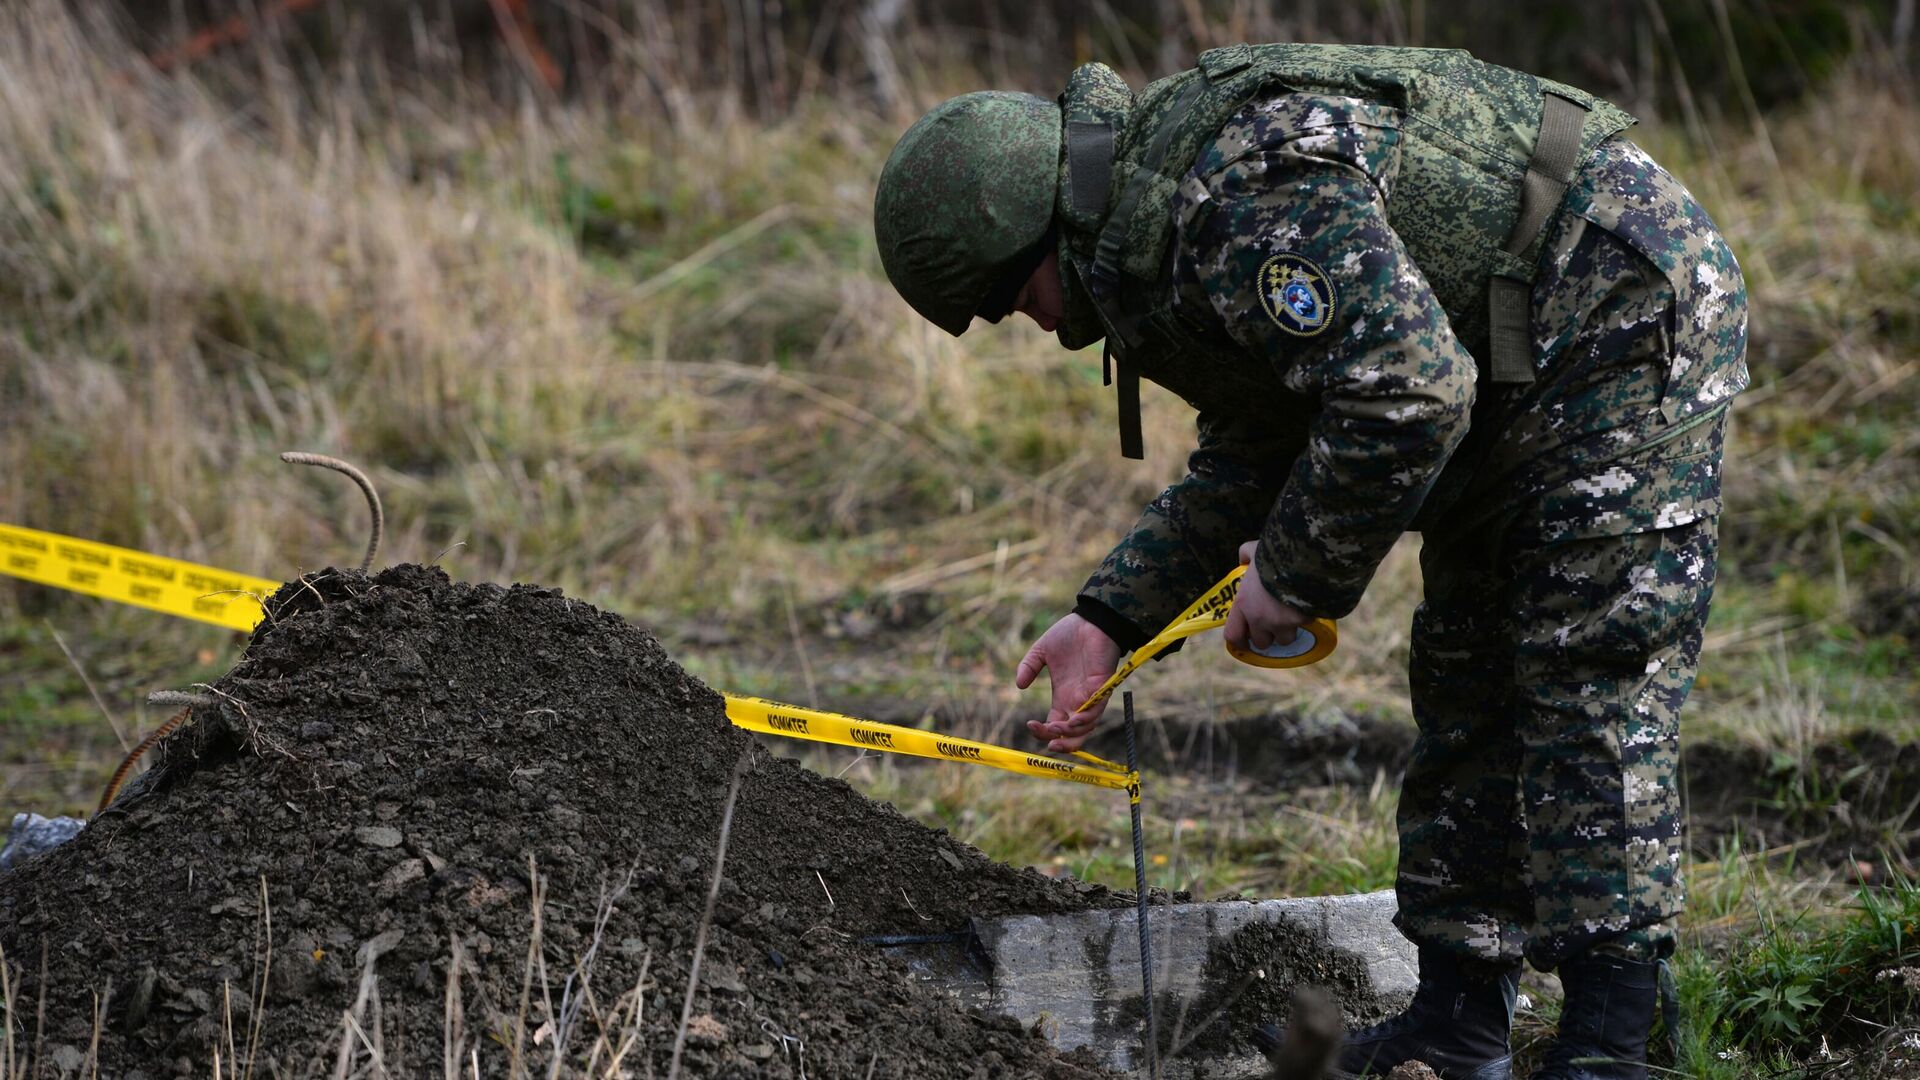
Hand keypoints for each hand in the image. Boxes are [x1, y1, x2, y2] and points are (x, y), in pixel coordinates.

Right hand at [1015, 613, 1122, 751]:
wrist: (1091, 619)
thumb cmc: (1069, 634)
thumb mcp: (1041, 651)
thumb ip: (1029, 667)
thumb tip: (1018, 685)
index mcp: (1063, 696)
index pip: (1055, 725)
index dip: (1043, 732)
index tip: (1030, 724)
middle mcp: (1077, 701)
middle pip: (1073, 734)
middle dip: (1062, 744)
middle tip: (1049, 744)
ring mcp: (1091, 695)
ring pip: (1086, 727)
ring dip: (1072, 733)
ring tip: (1056, 730)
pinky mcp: (1102, 686)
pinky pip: (1097, 709)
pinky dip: (1086, 718)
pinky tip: (1074, 719)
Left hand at [1225, 540, 1308, 651]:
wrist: (1302, 555)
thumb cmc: (1274, 552)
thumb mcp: (1254, 549)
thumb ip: (1245, 555)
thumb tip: (1244, 560)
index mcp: (1243, 602)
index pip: (1233, 635)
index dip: (1239, 641)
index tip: (1246, 640)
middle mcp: (1259, 617)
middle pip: (1261, 642)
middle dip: (1268, 636)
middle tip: (1273, 624)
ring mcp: (1281, 622)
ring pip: (1285, 639)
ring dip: (1287, 631)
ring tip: (1292, 616)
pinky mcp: (1302, 621)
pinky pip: (1304, 626)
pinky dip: (1306, 619)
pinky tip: (1307, 605)